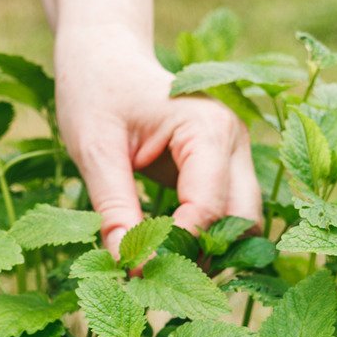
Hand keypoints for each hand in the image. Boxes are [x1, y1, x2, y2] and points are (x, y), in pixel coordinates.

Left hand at [54, 25, 261, 257]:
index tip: (136, 273)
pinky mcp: (222, 168)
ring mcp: (233, 155)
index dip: (177, 247)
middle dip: (202, 255)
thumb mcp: (94, 149)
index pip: (209, 208)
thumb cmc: (95, 91)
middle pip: (242, 221)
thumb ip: (114, 207)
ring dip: (207, 251)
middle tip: (153, 279)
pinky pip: (226, 215)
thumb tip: (128, 266)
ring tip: (156, 268)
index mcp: (207, 129)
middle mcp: (233, 141)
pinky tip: (163, 252)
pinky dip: (202, 239)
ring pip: (242, 224)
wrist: (103, 57)